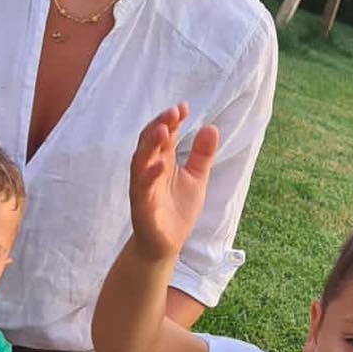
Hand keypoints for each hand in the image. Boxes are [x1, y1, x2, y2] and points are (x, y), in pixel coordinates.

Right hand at [130, 103, 219, 261]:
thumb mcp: (197, 178)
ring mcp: (144, 187)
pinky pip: (142, 189)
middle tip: (173, 112)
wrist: (166, 244)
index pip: (164, 135)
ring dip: (150, 145)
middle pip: (149, 142)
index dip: (171, 120)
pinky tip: (160, 165)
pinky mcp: (142, 206)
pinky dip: (149, 176)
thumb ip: (202, 154)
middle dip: (159, 125)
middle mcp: (149, 170)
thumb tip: (211, 127)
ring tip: (163, 129)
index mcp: (162, 160)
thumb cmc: (177, 209)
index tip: (184, 107)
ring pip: (140, 161)